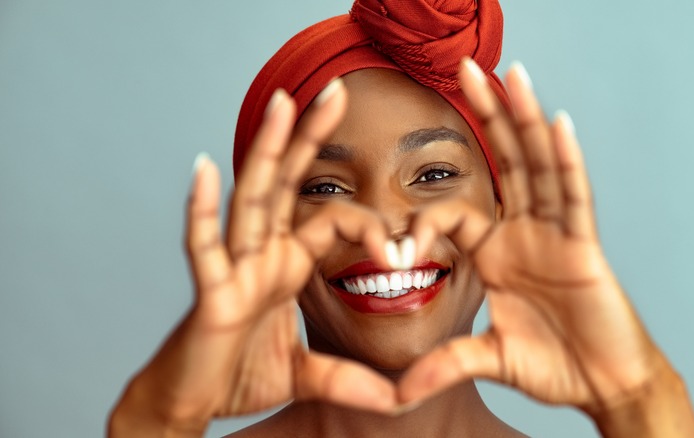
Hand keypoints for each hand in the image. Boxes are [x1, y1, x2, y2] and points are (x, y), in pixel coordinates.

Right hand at [110, 81, 396, 436]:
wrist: (193, 403)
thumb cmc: (238, 375)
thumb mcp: (307, 376)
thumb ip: (349, 380)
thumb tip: (397, 398)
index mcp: (286, 264)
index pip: (333, 220)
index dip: (370, 228)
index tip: (402, 254)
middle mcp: (261, 255)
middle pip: (288, 184)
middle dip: (310, 137)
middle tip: (335, 89)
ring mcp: (235, 268)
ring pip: (252, 200)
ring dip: (268, 151)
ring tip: (284, 104)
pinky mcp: (210, 292)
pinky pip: (204, 246)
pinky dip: (202, 208)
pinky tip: (205, 168)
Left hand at [398, 59, 693, 433]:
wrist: (603, 385)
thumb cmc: (555, 367)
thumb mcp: (490, 359)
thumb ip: (445, 366)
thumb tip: (396, 395)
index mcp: (496, 254)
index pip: (453, 215)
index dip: (423, 224)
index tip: (398, 251)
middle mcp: (524, 234)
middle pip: (504, 164)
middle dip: (486, 117)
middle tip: (466, 70)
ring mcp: (556, 236)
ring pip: (539, 168)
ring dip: (525, 121)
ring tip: (512, 75)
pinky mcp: (584, 247)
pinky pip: (574, 198)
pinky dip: (567, 162)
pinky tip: (557, 124)